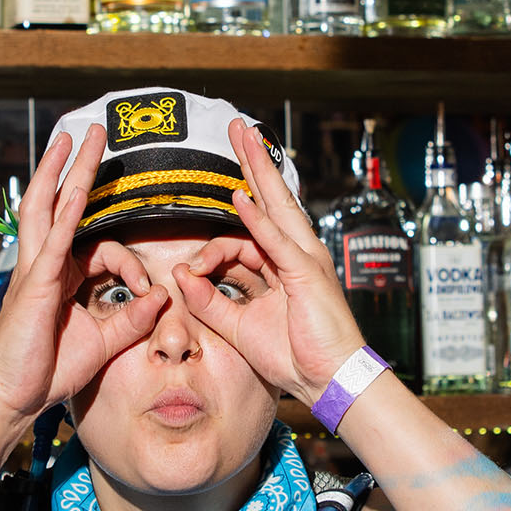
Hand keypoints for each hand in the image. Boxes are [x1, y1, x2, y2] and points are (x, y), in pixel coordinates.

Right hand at [0, 127, 168, 428]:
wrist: (13, 397)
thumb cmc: (48, 371)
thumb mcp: (103, 343)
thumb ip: (132, 320)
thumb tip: (161, 298)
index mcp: (61, 277)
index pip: (102, 250)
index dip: (132, 265)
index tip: (148, 292)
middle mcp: (45, 265)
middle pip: (59, 204)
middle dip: (74, 167)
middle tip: (88, 132)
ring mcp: (36, 271)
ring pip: (49, 208)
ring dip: (64, 171)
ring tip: (75, 137)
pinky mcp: (35, 284)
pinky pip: (53, 241)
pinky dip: (65, 214)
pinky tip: (74, 189)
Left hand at [172, 119, 366, 407]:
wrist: (328, 380)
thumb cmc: (294, 357)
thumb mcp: (239, 327)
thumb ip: (209, 301)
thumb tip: (182, 276)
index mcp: (281, 267)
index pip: (245, 237)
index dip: (212, 249)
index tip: (191, 271)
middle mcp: (295, 255)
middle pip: (270, 200)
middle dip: (253, 164)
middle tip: (240, 130)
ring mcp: (304, 260)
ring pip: (278, 207)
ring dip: (259, 171)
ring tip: (245, 139)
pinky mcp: (306, 274)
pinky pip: (276, 241)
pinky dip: (258, 220)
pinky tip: (241, 198)